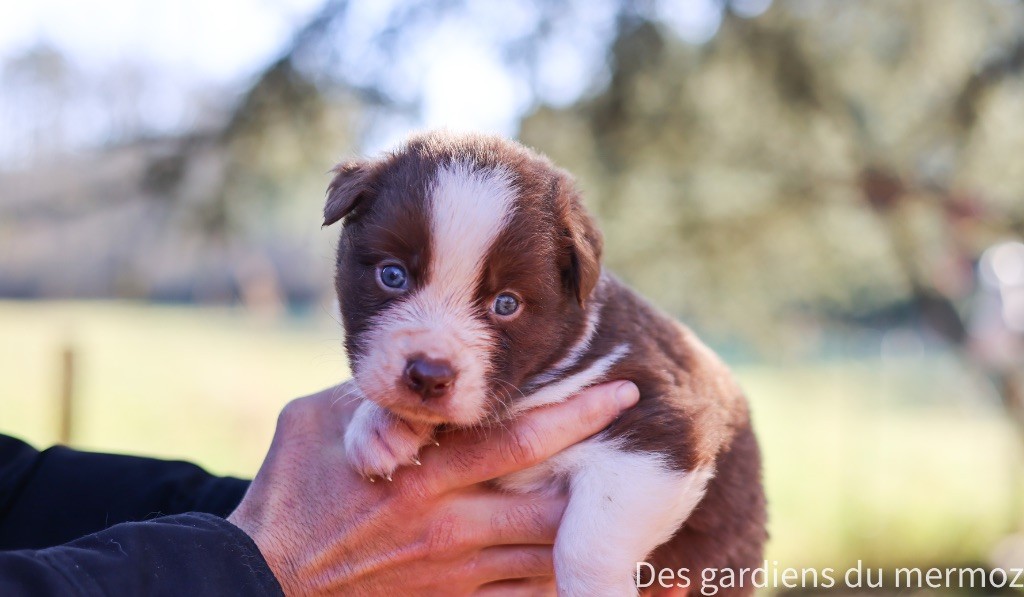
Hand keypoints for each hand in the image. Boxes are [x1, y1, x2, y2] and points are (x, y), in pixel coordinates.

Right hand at [228, 380, 639, 595]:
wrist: (260, 580)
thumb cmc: (288, 492)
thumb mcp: (316, 423)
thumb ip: (376, 396)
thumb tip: (417, 370)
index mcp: (421, 473)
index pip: (516, 438)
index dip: (577, 414)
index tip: (622, 391)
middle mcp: (449, 526)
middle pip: (552, 507)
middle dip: (604, 484)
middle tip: (650, 459)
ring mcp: (453, 574)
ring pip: (548, 558)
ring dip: (591, 536)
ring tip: (636, 513)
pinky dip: (560, 582)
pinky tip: (591, 569)